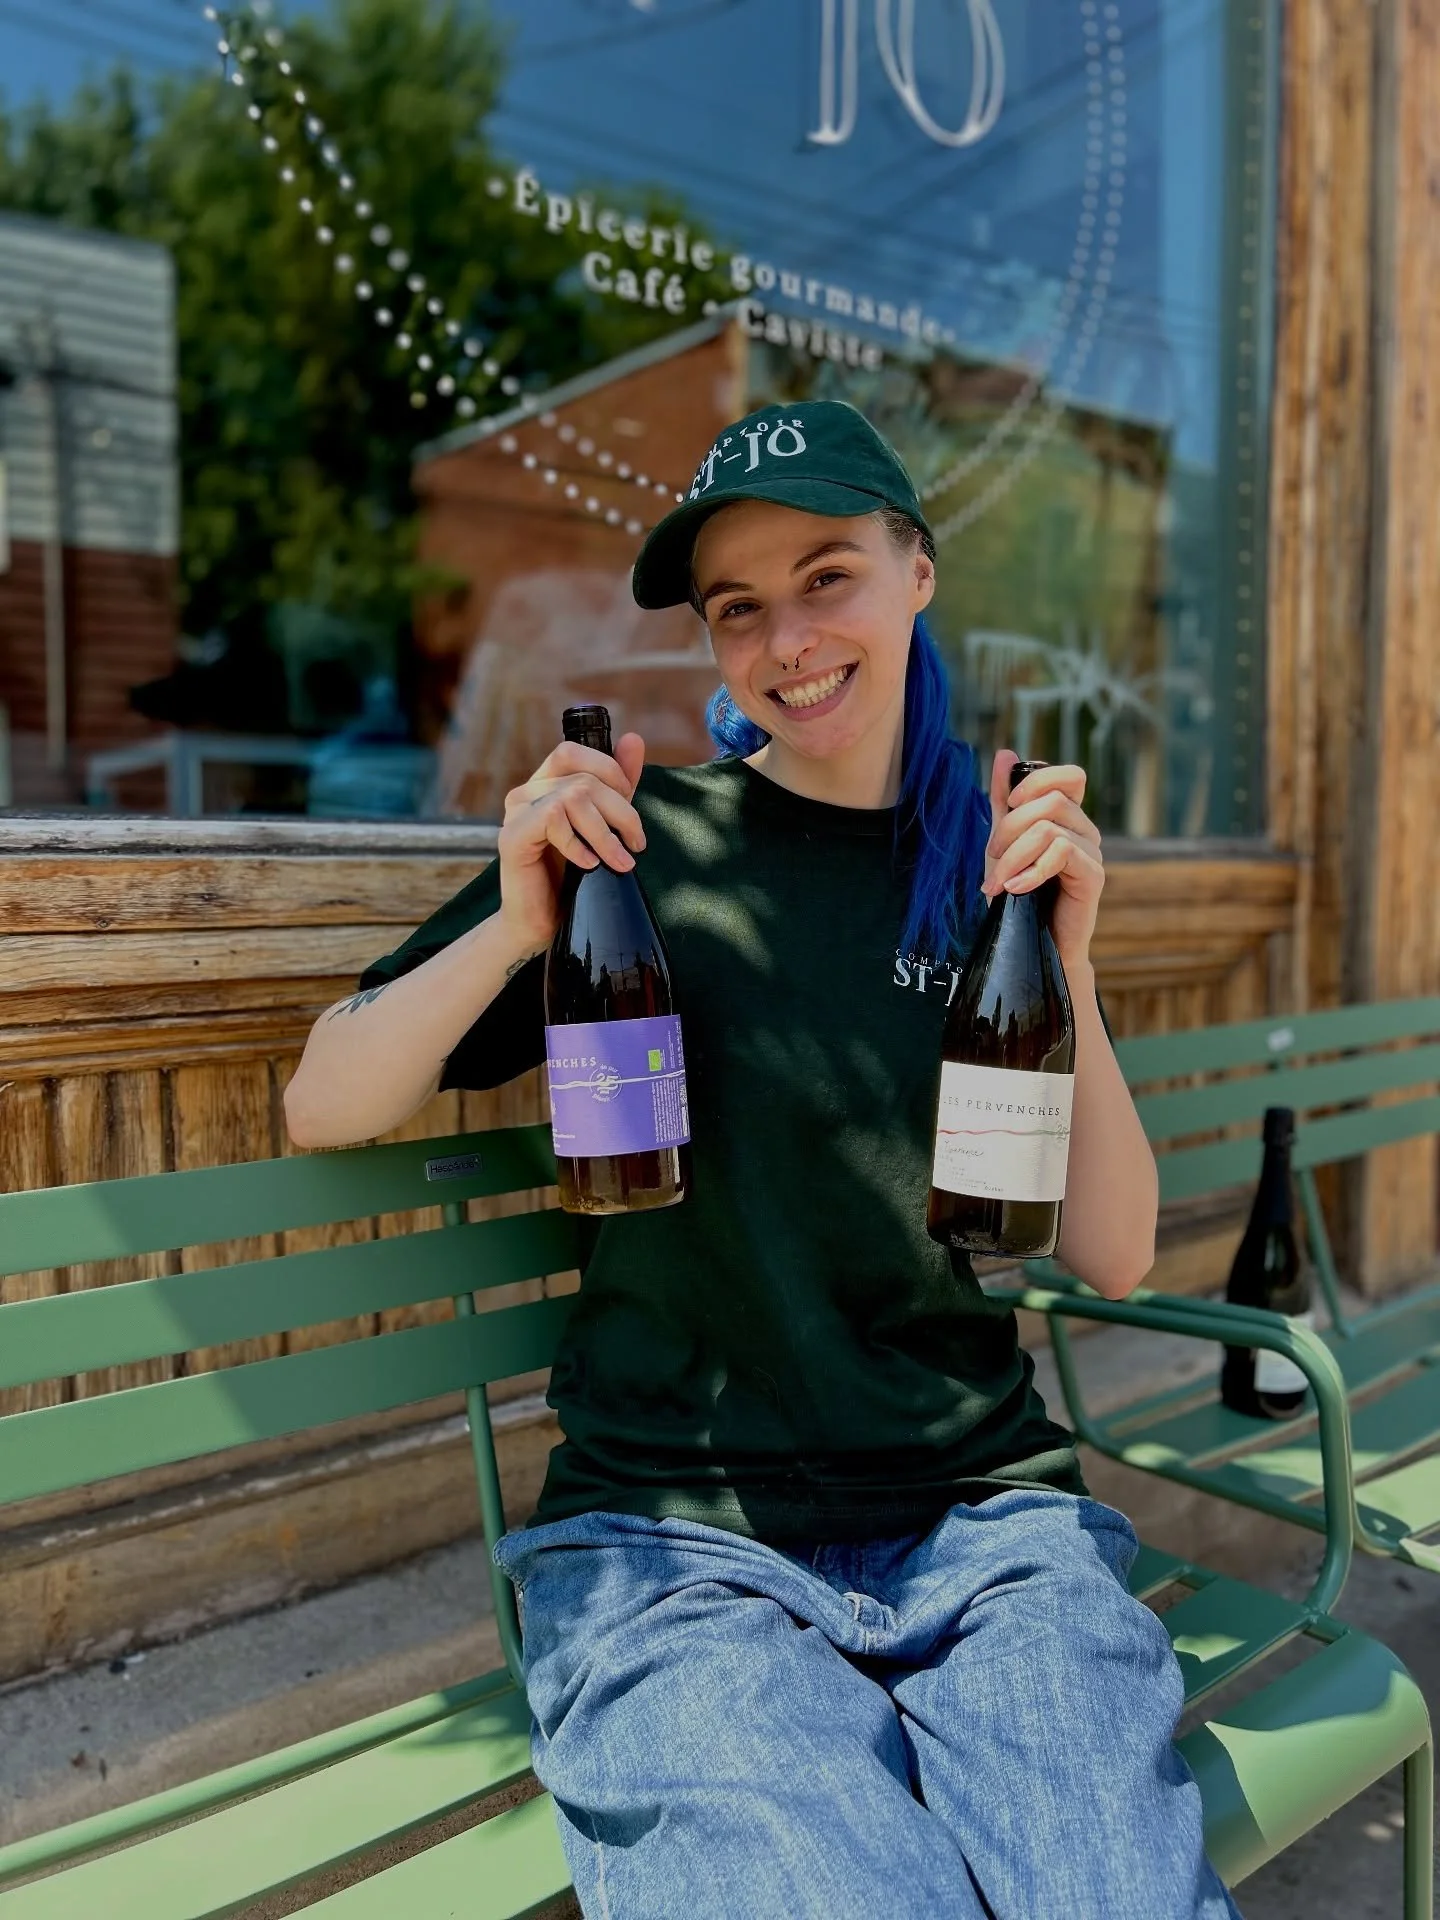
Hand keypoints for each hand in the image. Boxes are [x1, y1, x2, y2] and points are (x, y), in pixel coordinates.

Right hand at [496, 732, 646, 954]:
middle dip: (621, 810)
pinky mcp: (512, 836)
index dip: (609, 771)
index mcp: (544, 784)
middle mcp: (526, 792)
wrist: (538, 922)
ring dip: (606, 833)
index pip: (574, 752)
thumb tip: (634, 739)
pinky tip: (589, 865)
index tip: (630, 806)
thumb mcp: (602, 824)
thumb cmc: (568, 877)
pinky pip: (553, 821)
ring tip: (620, 861)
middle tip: (636, 843)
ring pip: (573, 797)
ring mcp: (515, 813)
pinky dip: (578, 845)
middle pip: (582, 777)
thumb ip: (617, 786)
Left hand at [982, 749, 1103, 973]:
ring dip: (1014, 855)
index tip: (1009, 807)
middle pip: (1050, 801)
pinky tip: (1015, 890)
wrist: (1032, 944)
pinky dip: (1031, 871)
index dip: (1036, 782)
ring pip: (1050, 828)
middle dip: (1010, 827)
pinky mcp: (1093, 876)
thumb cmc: (1019, 895)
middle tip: (991, 858)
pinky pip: (1062, 853)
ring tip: (998, 882)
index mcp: (1070, 817)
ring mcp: (1093, 852)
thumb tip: (1005, 754)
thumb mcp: (1003, 842)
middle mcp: (1087, 830)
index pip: (1070, 775)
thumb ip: (1004, 801)